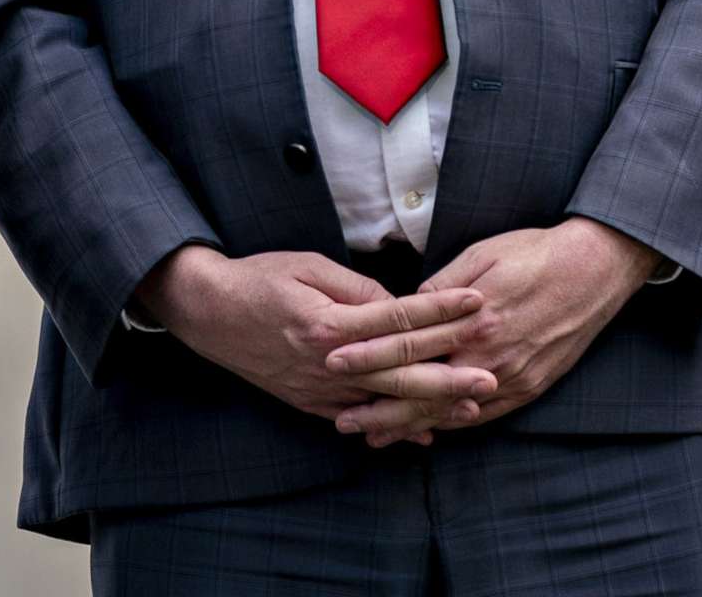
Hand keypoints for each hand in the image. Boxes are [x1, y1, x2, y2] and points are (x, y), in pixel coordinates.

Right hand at [137, 247, 498, 438]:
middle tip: (491, 376)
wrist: (210, 312)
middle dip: (450, 375)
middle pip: (400, 371)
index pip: (399, 318)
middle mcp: (328, 363)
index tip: (477, 302)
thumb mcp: (309, 267)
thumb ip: (357, 289)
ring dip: (430, 407)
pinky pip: (359, 419)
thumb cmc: (260, 279)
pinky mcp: (310, 403)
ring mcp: (320, 389)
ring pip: (385, 402)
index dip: (441, 310)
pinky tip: (424, 433)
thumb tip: (398, 305)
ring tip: (471, 408)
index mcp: (330, 324)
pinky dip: (393, 426)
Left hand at [326, 217, 655, 445]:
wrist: (594, 270)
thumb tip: (407, 305)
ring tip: (374, 436)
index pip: (407, 343)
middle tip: (342, 421)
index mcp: (472, 318)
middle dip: (379, 407)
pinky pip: (482, 415)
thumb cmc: (536, 254)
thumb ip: (443, 287)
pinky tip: (427, 432)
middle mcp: (488, 354)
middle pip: (422, 388)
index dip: (367, 356)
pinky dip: (450, 425)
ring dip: (409, 425)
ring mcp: (510, 376)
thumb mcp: (483, 255)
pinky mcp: (528, 387)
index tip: (334, 363)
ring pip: (449, 409)